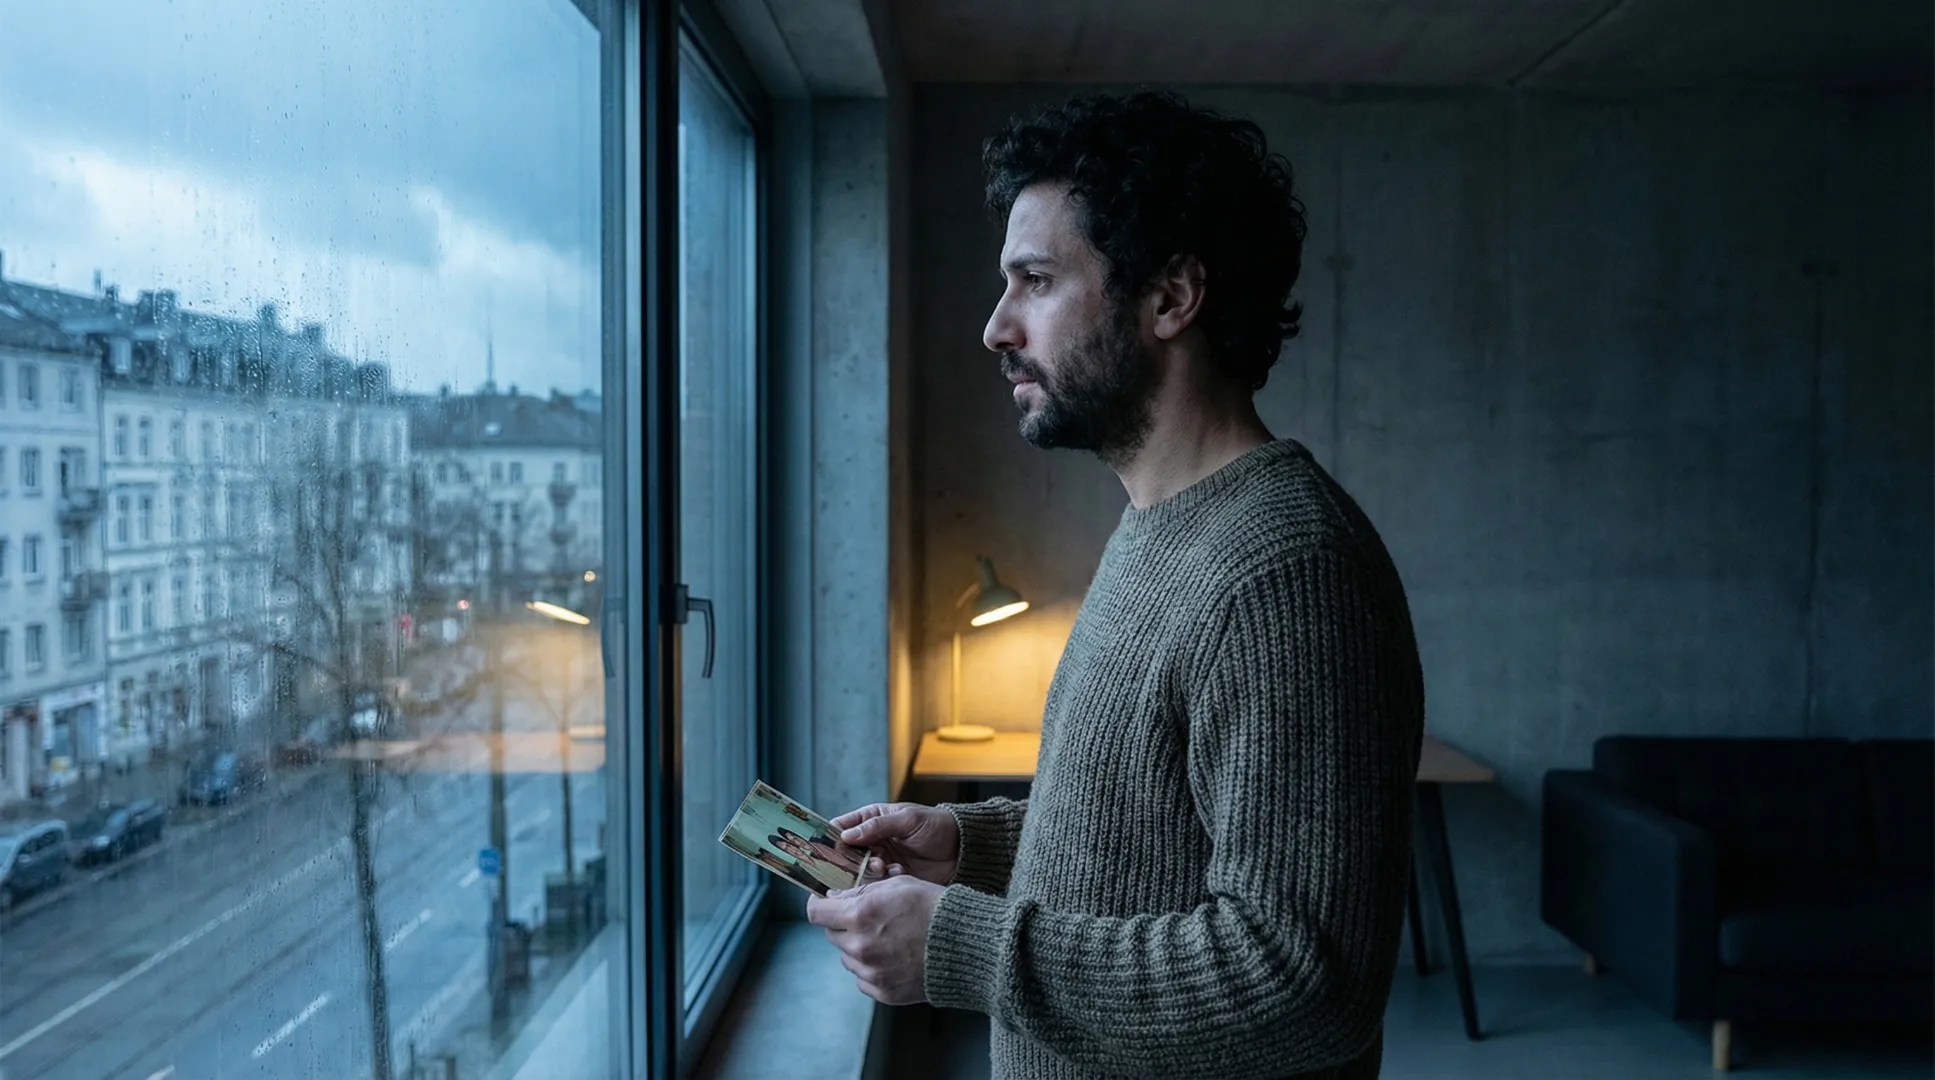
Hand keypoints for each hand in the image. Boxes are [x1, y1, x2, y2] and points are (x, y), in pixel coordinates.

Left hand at [806, 874, 943, 1004]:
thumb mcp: (897, 885)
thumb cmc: (934, 909)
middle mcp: (860, 946)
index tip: (824, 903)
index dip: (818, 904)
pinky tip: (896, 957)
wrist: (966, 946)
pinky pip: (863, 978)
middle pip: (832, 934)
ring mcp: (870, 972)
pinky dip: (873, 968)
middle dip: (844, 925)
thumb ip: (861, 891)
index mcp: (860, 915)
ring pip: (847, 957)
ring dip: (858, 947)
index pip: (816, 912)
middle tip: (869, 919)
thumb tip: (834, 898)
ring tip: (889, 939)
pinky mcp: (882, 991)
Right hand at [830, 802, 958, 884]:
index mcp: (870, 820)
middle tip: (866, 860)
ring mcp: (880, 861)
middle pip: (845, 854)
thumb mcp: (909, 819)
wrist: (962, 850)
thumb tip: (847, 834)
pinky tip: (898, 873)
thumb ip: (879, 825)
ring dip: (868, 871)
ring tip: (885, 866)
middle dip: (850, 860)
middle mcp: (871, 842)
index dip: (830, 838)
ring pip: (859, 871)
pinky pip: (876, 884)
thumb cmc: (936, 825)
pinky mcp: (890, 879)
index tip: (826, 849)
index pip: (840, 828)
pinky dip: (883, 881)